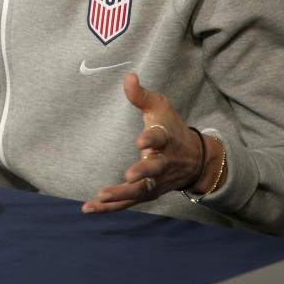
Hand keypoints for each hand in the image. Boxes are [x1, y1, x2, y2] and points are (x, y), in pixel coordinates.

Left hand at [82, 73, 204, 213]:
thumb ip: (141, 95)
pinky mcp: (147, 193)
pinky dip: (109, 207)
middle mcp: (163, 162)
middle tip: (129, 175)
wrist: (195, 160)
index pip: (160, 138)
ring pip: (140, 191)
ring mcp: (156, 181)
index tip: (141, 141)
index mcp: (166, 139)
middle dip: (143, 172)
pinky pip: (128, 202)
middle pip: (154, 169)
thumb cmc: (171, 128)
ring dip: (122, 194)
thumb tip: (128, 76)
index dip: (151, 139)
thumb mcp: (160, 107)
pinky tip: (88, 207)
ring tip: (102, 195)